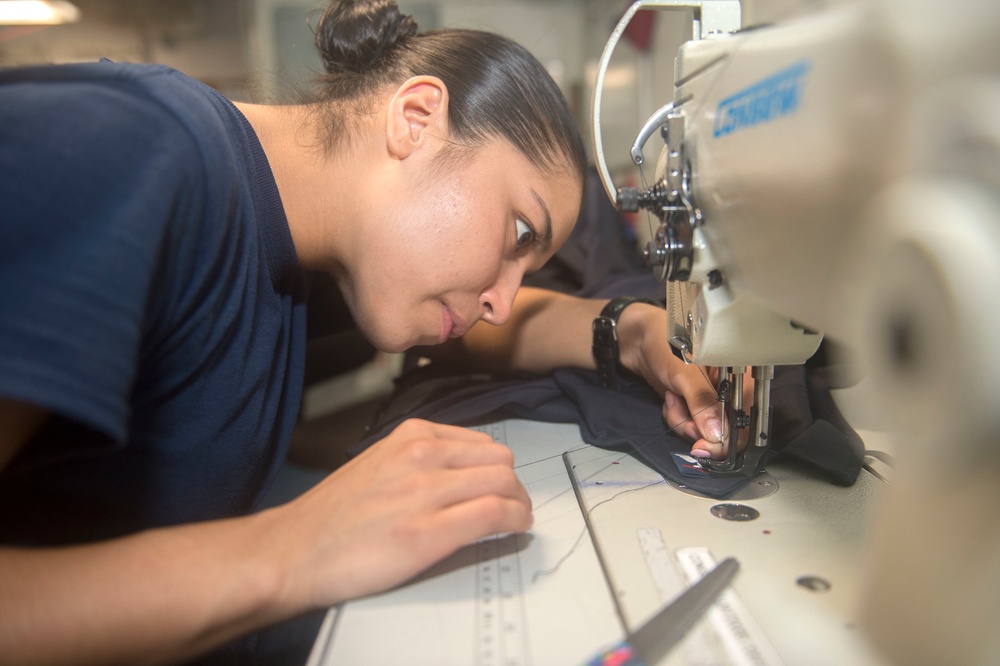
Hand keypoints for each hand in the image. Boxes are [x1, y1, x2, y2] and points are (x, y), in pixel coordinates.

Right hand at [257, 419, 532, 610]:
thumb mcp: (379, 462)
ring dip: (520, 502)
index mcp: (411, 436)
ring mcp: (425, 493)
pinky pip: (494, 514)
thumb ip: (418, 458)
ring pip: (503, 483)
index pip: (481, 443)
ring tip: (518, 517)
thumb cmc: (332, 516)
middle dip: (514, 483)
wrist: (294, 550)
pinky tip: (515, 528)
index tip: (501, 482)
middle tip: (514, 503)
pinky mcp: (429, 532)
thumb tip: (459, 467)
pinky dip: (515, 520)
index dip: (498, 467)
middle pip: (499, 460)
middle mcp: (421, 455)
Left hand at [615, 304, 754, 459]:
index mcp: (737, 374)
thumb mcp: (685, 372)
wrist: (637, 339)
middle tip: (682, 416)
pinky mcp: (692, 404)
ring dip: (683, 420)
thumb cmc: (664, 342)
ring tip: (672, 397)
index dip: (729, 436)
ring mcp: (709, 398)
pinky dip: (676, 417)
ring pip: (703, 430)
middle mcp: (727, 389)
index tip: (708, 445)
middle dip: (699, 428)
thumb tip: (717, 433)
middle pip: (724, 428)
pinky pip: (688, 424)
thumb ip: (702, 402)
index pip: (745, 415)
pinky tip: (669, 398)